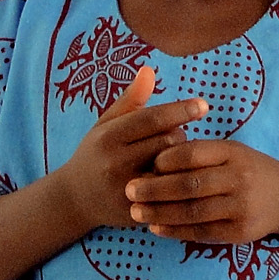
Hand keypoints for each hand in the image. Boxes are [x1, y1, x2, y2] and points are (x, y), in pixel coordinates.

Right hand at [52, 66, 207, 230]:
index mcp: (109, 136)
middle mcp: (115, 162)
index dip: (180, 110)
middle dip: (179, 135)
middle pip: (167, 142)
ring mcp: (125, 189)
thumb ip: (130, 100)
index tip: (204, 105)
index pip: (152, 119)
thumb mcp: (106, 124)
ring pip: (172, 168)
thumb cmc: (96, 153)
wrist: (74, 200)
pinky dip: (178, 183)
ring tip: (173, 156)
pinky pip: (169, 194)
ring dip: (181, 159)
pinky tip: (178, 178)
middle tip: (174, 137)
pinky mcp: (135, 210)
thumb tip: (149, 69)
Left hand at [125, 138, 278, 243]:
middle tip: (129, 190)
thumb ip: (199, 153)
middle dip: (155, 189)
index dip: (166, 159)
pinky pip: (201, 232)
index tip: (145, 164)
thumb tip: (155, 159)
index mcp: (233, 153)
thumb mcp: (230, 151)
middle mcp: (239, 178)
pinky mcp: (239, 231)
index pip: (194, 154)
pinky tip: (156, 228)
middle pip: (190, 185)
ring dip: (160, 213)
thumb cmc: (247, 169)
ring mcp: (240, 206)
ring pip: (192, 211)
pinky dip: (175, 231)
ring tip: (136, 212)